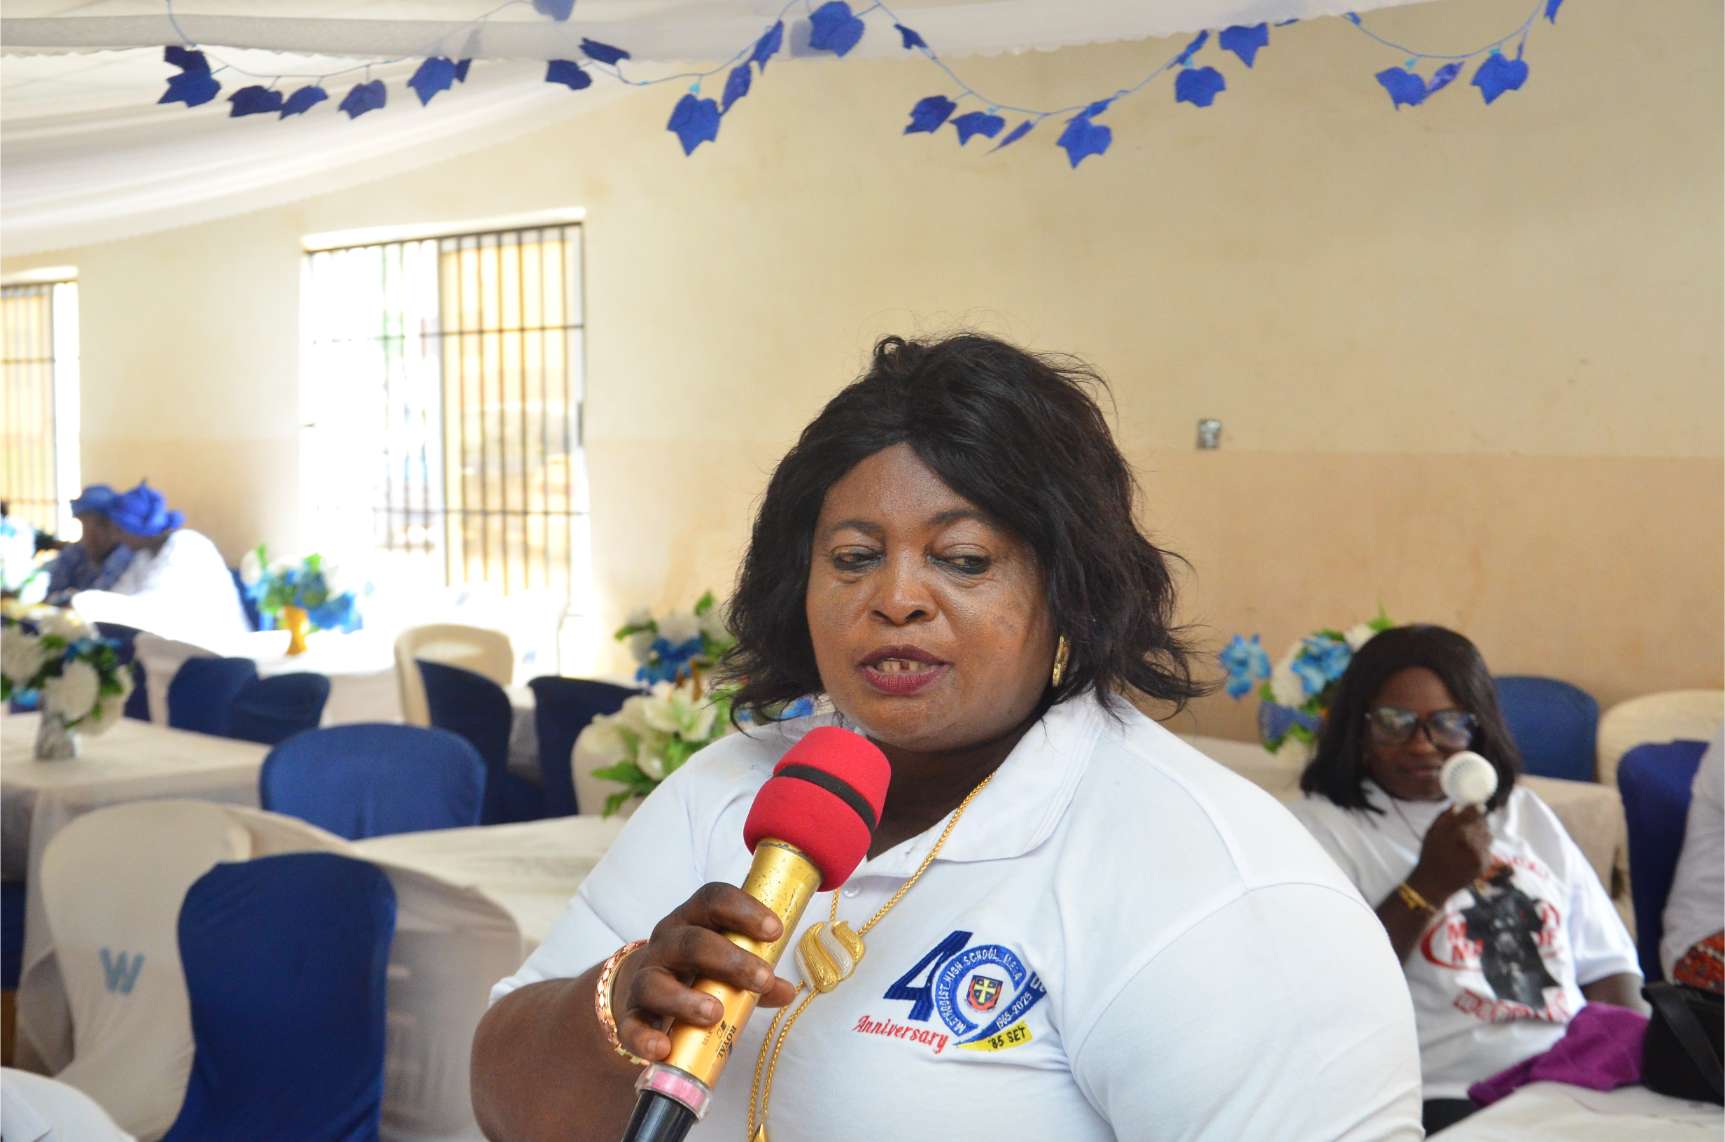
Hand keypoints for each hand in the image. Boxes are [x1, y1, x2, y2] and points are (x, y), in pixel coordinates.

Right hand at [613, 884, 799, 1061]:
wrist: (646, 993)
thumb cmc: (698, 972)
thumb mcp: (727, 966)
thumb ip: (756, 976)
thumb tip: (787, 990)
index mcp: (693, 920)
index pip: (713, 900)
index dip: (744, 910)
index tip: (774, 930)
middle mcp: (666, 944)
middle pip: (691, 942)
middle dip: (730, 960)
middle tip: (762, 980)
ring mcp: (645, 978)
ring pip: (656, 982)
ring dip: (686, 999)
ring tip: (716, 1014)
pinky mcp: (630, 1015)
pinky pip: (631, 1025)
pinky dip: (644, 1037)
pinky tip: (662, 1049)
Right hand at [1407, 804, 1492, 903]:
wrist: (1434, 883)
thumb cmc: (1430, 855)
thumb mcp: (1431, 832)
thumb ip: (1445, 816)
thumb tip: (1458, 804)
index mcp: (1459, 832)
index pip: (1474, 813)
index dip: (1476, 808)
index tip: (1475, 805)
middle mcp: (1474, 843)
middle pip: (1483, 823)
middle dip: (1478, 820)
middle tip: (1470, 822)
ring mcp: (1482, 855)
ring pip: (1488, 835)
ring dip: (1482, 833)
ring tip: (1470, 836)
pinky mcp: (1485, 864)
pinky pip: (1488, 848)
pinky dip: (1482, 846)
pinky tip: (1470, 849)